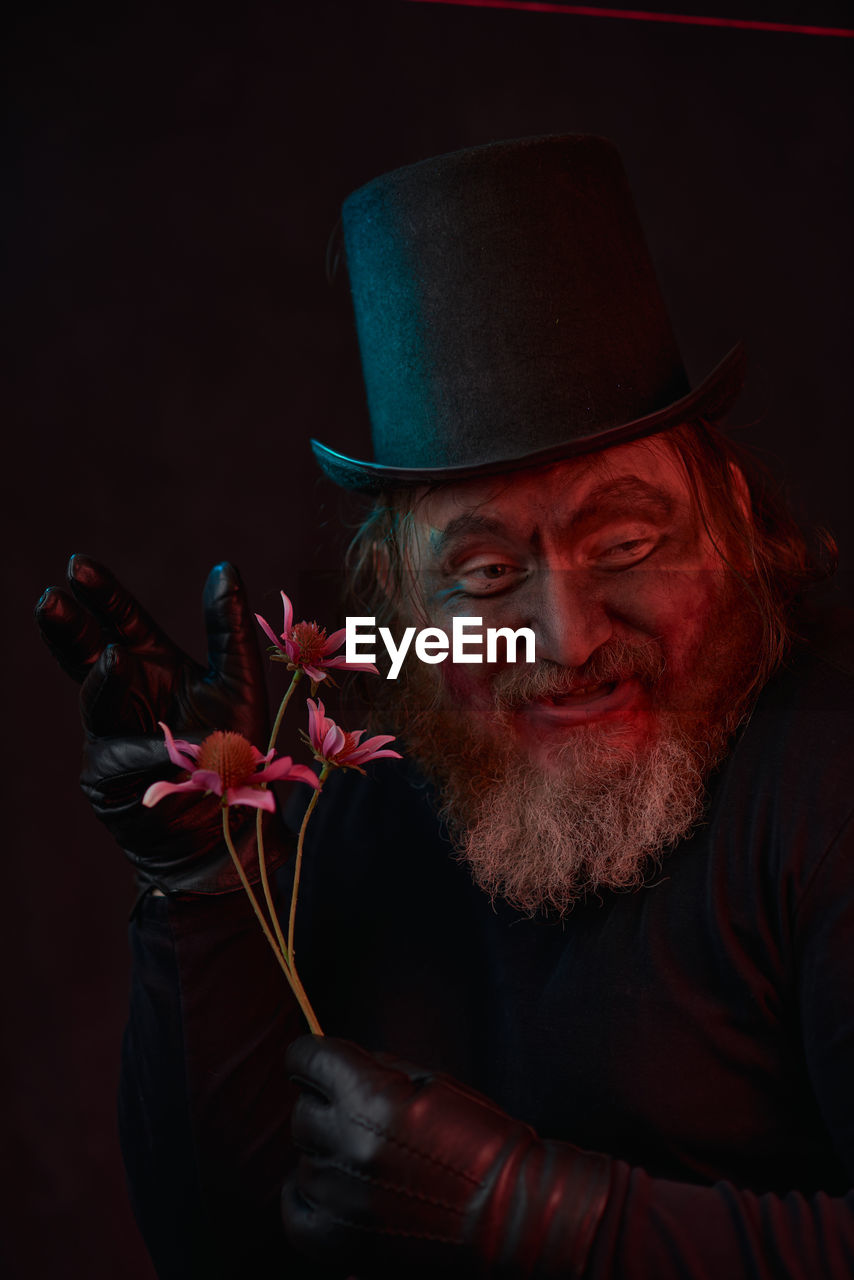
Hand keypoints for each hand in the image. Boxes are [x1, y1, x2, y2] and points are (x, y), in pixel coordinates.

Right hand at [35, 554, 280, 892]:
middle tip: (50, 599)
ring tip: (114, 656)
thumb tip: (223, 566)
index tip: (77, 566)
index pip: (121, 622)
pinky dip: (149, 751)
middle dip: (68, 627)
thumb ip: (228, 627)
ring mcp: (110, 736)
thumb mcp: (238, 680)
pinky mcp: (111, 779)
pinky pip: (128, 758)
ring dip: (106, 682)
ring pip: (99, 703)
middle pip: (87, 654)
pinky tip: (169, 747)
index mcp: (152, 665)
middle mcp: (125, 695)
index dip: (101, 595)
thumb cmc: (231, 751)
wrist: (226, 823)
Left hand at [282, 1036, 610, 1278]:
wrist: (511, 1216)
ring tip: (367, 1161)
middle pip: (302, 1113)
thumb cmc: (481, 1140)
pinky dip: (307, 1198)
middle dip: (325, 1108)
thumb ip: (377, 1067)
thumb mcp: (433, 1081)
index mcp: (369, 1096)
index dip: (310, 1057)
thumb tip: (337, 1062)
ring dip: (327, 1154)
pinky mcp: (340, 1242)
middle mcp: (348, 1145)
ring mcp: (341, 1197)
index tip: (315, 1063)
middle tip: (359, 1119)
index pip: (305, 1059)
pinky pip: (295, 1210)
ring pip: (303, 1159)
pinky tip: (331, 1189)